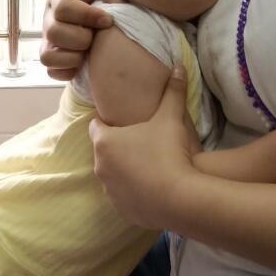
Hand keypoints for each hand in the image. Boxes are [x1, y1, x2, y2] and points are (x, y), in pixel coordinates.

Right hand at [40, 0, 123, 80]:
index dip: (87, 16)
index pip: (63, 7)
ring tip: (88, 51)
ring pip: (47, 56)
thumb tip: (119, 6)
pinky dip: (68, 71)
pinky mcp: (51, 55)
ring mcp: (47, 39)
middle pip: (53, 33)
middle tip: (96, 36)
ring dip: (73, 57)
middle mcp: (48, 18)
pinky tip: (84, 62)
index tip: (107, 21)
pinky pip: (51, 71)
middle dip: (81, 39)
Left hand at [89, 66, 194, 229]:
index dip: (108, 122)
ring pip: (111, 175)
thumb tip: (179, 66)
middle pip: (103, 151)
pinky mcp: (120, 209)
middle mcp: (100, 165)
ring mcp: (108, 190)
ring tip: (145, 165)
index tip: (122, 120)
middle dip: (116, 146)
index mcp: (104, 141)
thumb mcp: (171, 118)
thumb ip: (173, 92)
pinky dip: (131, 190)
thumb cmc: (169, 153)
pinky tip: (149, 186)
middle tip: (137, 141)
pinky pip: (122, 196)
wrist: (179, 199)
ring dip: (123, 169)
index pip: (96, 126)